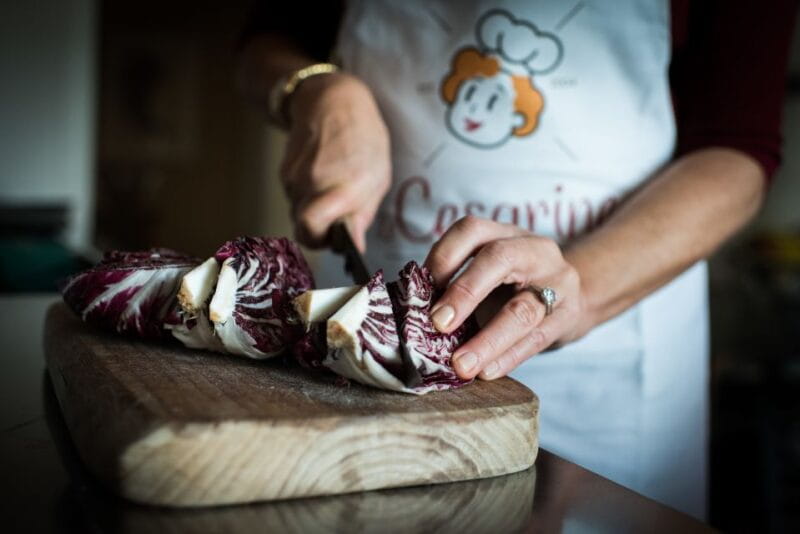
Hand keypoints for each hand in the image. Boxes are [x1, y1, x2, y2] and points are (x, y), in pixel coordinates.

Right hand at [280, 72, 390, 250]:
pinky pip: (294, 196)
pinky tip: (322, 175)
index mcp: (342, 186)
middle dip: (318, 231)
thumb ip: (362, 215)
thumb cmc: (364, 138)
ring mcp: (295, 176)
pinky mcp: (284, 171)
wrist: (332, 101)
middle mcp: (314, 182)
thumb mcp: (378, 178)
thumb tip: (354, 246)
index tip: (334, 240)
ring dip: (314, 209)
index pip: (312, 227)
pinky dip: (307, 194)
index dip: (320, 241)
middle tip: (335, 218)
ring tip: (332, 186)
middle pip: (304, 227)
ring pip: (298, 212)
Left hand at [423, 216, 590, 380]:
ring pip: (523, 309)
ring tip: (461, 365)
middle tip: (438, 324)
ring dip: (487, 340)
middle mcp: (534, 249)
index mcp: (504, 233)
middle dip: (465, 292)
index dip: (443, 257)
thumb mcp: (486, 272)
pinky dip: (508, 357)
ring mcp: (557, 281)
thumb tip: (413, 312)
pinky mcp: (569, 314)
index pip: (471, 230)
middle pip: (499, 260)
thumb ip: (454, 283)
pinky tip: (486, 372)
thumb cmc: (512, 285)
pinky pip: (537, 339)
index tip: (421, 292)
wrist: (569, 296)